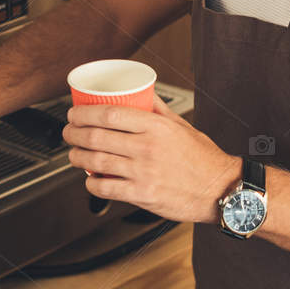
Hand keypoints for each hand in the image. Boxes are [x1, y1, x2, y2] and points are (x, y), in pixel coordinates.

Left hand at [62, 97, 241, 223]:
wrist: (220, 189)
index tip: (74, 112)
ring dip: (77, 156)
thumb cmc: (203, 158)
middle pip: (97, 136)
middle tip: (68, 132)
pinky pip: (106, 188)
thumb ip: (158, 109)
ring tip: (73, 153)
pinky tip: (89, 178)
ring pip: (97, 162)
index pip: (110, 114)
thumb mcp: (181, 125)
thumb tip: (141, 93)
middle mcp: (147, 148)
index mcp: (156, 127)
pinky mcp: (143, 195)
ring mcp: (143, 172)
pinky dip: (91, 183)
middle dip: (74, 133)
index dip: (84, 113)